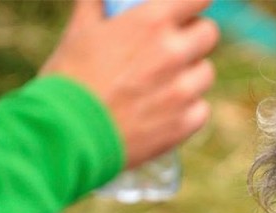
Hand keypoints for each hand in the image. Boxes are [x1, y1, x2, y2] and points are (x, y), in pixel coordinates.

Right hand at [41, 0, 218, 168]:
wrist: (66, 137)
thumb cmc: (68, 81)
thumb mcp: (80, 32)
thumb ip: (96, 5)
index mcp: (151, 22)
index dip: (194, 4)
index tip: (188, 11)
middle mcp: (173, 53)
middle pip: (209, 34)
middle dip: (193, 38)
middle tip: (174, 49)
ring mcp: (183, 90)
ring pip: (205, 73)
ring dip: (190, 76)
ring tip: (163, 85)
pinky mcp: (186, 123)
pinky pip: (201, 108)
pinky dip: (186, 110)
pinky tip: (163, 113)